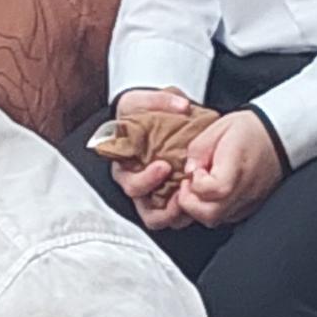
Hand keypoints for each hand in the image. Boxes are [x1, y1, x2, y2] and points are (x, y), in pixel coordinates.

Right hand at [97, 87, 195, 231]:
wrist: (148, 118)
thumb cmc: (138, 113)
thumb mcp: (142, 100)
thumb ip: (160, 100)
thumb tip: (181, 105)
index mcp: (123, 160)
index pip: (128, 179)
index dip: (145, 179)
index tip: (163, 166)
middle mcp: (132, 179)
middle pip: (141, 202)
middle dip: (162, 198)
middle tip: (180, 185)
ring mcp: (147, 191)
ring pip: (154, 216)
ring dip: (171, 213)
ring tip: (188, 201)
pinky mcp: (162, 198)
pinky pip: (168, 216)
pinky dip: (180, 214)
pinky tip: (193, 204)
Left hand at [176, 109, 283, 229]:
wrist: (279, 138)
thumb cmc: (250, 131)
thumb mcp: (218, 127)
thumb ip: (198, 150)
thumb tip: (188, 172)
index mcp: (236, 167)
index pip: (213, 190)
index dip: (196, 183)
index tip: (195, 171)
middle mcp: (244, 190)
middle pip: (210, 215)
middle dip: (190, 203)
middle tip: (189, 184)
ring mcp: (249, 202)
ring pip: (216, 221)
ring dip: (200, 208)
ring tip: (200, 187)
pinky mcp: (250, 208)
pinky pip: (226, 217)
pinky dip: (213, 209)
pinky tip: (212, 193)